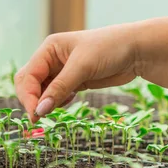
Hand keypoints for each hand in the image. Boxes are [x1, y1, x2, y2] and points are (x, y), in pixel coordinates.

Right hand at [14, 23, 142, 121]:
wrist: (138, 50)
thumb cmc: (110, 48)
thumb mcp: (82, 67)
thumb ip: (59, 89)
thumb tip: (39, 111)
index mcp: (49, 49)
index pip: (28, 76)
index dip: (28, 96)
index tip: (35, 114)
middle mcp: (51, 59)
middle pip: (29, 84)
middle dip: (32, 100)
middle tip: (39, 119)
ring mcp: (61, 71)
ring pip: (41, 92)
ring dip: (45, 103)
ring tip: (55, 111)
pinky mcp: (73, 82)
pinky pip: (55, 96)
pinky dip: (56, 103)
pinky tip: (68, 102)